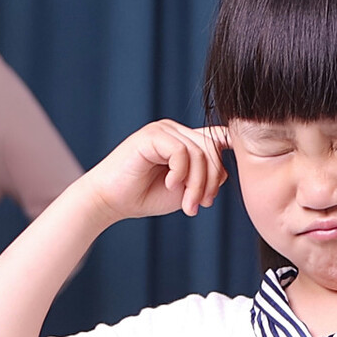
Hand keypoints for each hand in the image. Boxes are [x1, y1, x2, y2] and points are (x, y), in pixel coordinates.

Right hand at [82, 120, 229, 223]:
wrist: (110, 201)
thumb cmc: (146, 196)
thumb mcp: (185, 189)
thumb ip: (205, 177)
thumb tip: (225, 171)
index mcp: (184, 140)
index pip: (217, 139)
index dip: (224, 160)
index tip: (216, 192)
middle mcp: (175, 131)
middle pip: (211, 149)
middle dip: (210, 181)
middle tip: (200, 206)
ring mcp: (163, 130)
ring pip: (198, 152)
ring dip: (197, 184)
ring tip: (187, 204)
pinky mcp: (151, 135)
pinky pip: (181, 151)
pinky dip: (180, 173)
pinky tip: (169, 185)